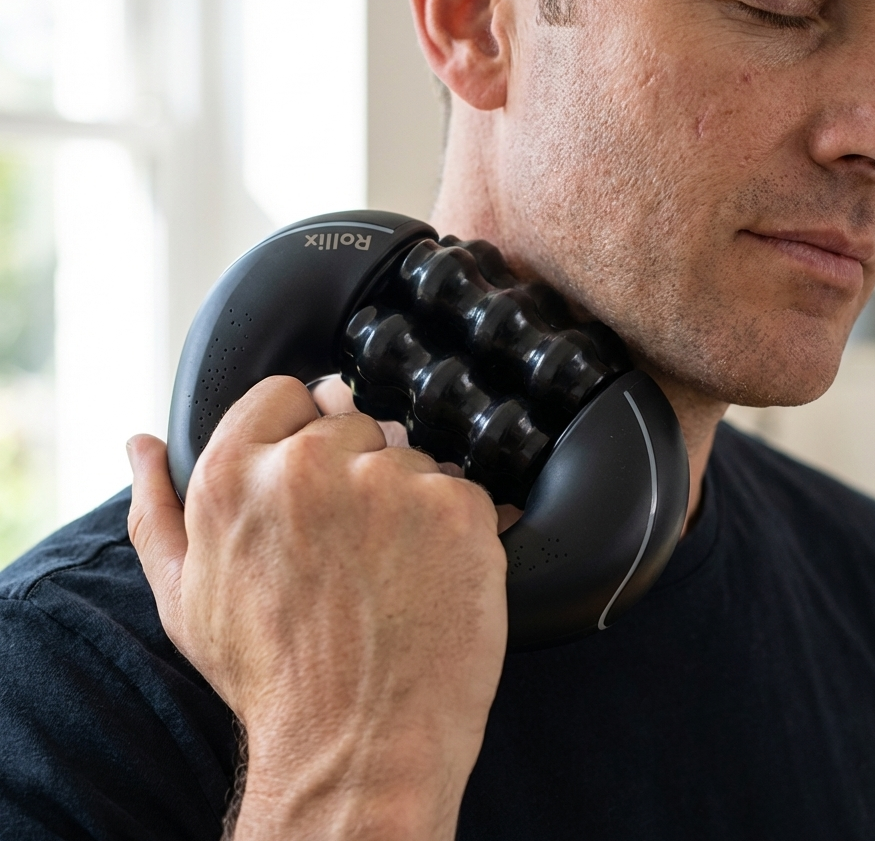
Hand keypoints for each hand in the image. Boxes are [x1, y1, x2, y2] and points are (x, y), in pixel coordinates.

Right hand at [127, 376, 507, 840]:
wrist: (355, 749)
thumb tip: (141, 443)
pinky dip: (458, 529)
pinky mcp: (454, 508)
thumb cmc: (270, 677)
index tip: (319, 481)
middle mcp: (308, 464)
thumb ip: (157, 509)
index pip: (286, 394)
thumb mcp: (187, 597)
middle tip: (356, 546)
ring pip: (413, 457)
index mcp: (234, 473)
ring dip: (410, 501)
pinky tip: (432, 579)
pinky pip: (464, 490)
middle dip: (360, 471)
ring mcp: (388, 482)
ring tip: (392, 571)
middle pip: (356, 423)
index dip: (306, 433)